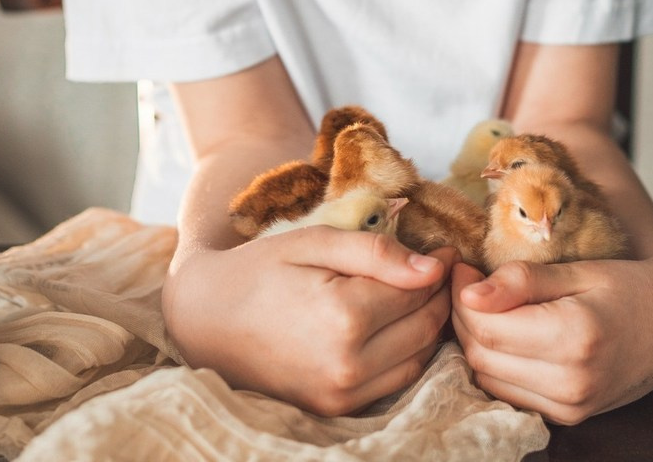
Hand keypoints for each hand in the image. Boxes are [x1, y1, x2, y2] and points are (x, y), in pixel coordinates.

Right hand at [164, 229, 456, 416]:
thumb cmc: (261, 270)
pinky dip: (409, 354)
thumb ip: (376, 254)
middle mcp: (347, 365)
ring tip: (421, 295)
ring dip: (429, 327)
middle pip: (424, 327)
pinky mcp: (335, 409)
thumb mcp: (315, 243)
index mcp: (344, 317)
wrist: (207, 319)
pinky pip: (395, 382)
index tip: (445, 249)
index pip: (418, 291)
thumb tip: (433, 268)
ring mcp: (341, 394)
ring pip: (418, 359)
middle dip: (439, 296)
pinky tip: (399, 326)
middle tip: (440, 270)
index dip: (439, 267)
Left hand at [450, 252, 652, 424]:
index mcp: (574, 338)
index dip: (461, 295)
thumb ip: (522, 282)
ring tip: (485, 304)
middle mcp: (571, 382)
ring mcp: (570, 408)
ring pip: (487, 378)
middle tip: (468, 281)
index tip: (461, 266)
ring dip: (476, 340)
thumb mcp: (576, 270)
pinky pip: (508, 392)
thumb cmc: (624, 286)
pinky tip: (504, 333)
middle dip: (463, 316)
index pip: (487, 326)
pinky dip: (496, 363)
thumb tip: (469, 293)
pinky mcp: (567, 418)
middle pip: (482, 354)